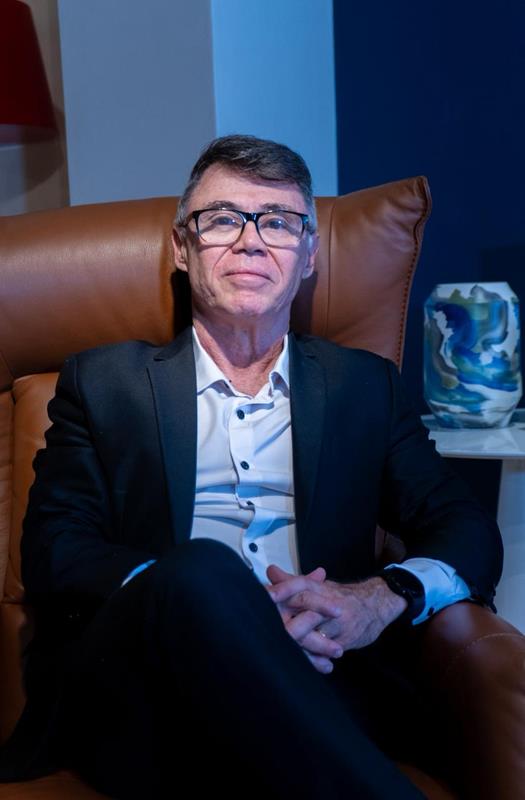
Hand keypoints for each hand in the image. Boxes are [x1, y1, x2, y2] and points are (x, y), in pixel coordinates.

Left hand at [267, 565, 406, 657]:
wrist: (375, 606)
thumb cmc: (342, 597)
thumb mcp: (319, 586)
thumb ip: (292, 582)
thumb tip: (271, 571)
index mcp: (319, 588)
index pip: (298, 585)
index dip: (282, 590)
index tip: (267, 596)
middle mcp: (327, 603)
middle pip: (302, 608)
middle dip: (285, 622)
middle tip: (267, 631)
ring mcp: (336, 622)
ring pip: (311, 634)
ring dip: (295, 642)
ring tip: (280, 648)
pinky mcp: (344, 639)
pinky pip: (324, 651)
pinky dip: (312, 658)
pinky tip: (302, 661)